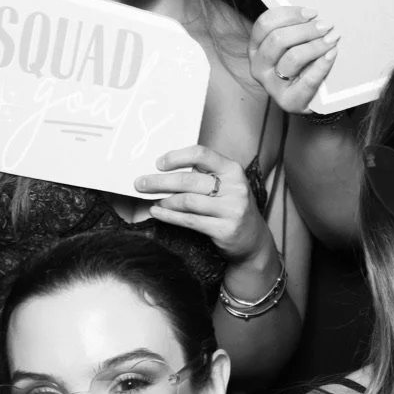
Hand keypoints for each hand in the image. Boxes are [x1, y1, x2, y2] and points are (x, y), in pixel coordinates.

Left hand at [133, 145, 272, 264]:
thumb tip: (163, 170)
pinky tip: (158, 212)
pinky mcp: (225, 229)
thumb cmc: (231, 206)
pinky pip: (190, 221)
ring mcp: (232, 209)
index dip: (176, 157)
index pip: (201, 154)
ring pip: (188, 201)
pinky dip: (169, 216)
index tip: (158, 163)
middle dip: (160, 181)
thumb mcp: (225, 184)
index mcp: (233, 170)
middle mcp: (235, 187)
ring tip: (153, 200)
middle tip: (140, 183)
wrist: (252, 239)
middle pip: (189, 180)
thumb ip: (203, 175)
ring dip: (165, 200)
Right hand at [250, 6, 340, 114]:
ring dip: (316, 45)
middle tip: (327, 26)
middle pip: (278, 39)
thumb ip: (295, 28)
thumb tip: (314, 13)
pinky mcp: (287, 100)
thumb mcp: (292, 44)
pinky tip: (332, 55)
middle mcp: (258, 65)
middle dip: (306, 30)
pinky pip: (307, 80)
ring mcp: (270, 85)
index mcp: (256, 46)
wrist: (311, 97)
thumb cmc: (303, 64)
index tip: (313, 13)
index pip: (265, 23)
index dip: (290, 14)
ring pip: (293, 57)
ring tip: (333, 40)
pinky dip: (322, 65)